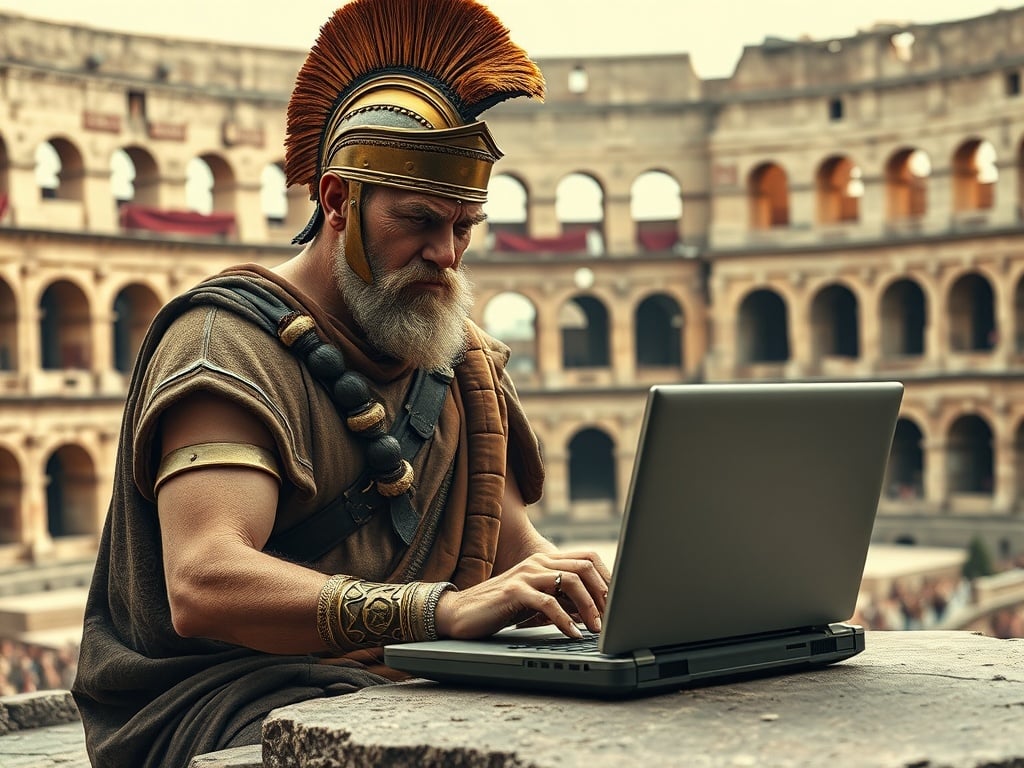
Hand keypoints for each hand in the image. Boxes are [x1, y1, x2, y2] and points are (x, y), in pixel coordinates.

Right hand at [434, 551, 610, 639]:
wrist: (461, 613)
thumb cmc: (501, 608)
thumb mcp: (538, 601)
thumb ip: (563, 599)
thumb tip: (596, 610)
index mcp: (546, 560)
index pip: (588, 557)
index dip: (608, 578)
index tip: (618, 603)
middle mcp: (538, 562)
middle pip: (585, 566)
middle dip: (604, 592)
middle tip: (611, 618)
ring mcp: (526, 574)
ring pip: (571, 581)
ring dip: (589, 607)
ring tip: (596, 629)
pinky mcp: (514, 591)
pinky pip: (547, 602)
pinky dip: (564, 620)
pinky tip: (572, 634)